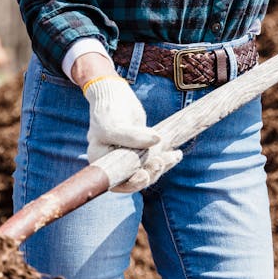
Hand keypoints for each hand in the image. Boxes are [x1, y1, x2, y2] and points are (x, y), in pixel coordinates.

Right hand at [83, 75, 180, 190]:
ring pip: (147, 169)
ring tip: (173, 156)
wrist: (115, 94)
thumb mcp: (114, 125)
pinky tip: (176, 153)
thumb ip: (132, 136)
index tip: (144, 176)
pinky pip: (154, 159)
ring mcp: (128, 157)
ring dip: (161, 165)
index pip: (116, 182)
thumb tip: (157, 141)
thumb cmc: (108, 110)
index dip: (131, 184)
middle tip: (160, 162)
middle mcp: (114, 163)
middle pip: (134, 178)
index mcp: (101, 161)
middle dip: (150, 173)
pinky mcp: (141, 150)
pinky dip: (166, 157)